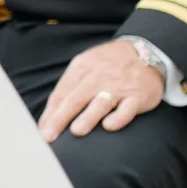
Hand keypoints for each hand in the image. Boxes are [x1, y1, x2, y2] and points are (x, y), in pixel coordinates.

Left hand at [38, 40, 164, 139]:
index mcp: (81, 69)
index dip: (50, 114)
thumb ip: (68, 89)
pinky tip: (109, 127)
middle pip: (76, 99)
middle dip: (61, 118)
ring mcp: (118, 87)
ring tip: (76, 131)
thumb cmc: (107, 66)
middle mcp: (97, 77)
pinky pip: (128, 108)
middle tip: (50, 136)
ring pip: (100, 103)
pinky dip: (118, 117)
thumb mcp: (85, 68)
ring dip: (88, 117)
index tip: (42, 133)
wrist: (144, 52)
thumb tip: (49, 117)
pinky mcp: (137, 96)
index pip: (61, 93)